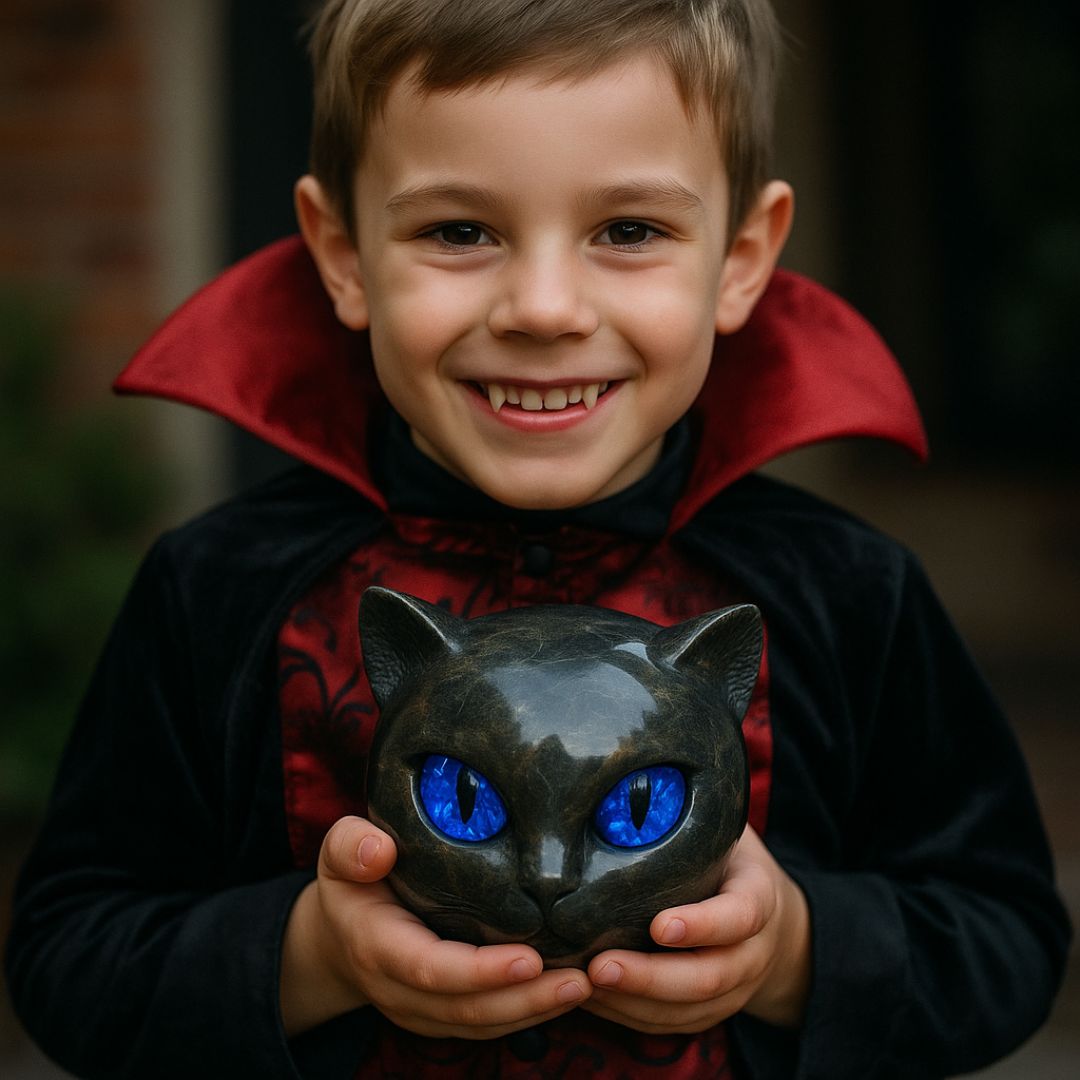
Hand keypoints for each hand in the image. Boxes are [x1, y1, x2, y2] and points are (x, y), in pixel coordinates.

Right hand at [280, 815, 590, 1037]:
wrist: (336, 936)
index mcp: (378, 947)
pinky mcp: (441, 1015)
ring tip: (585, 986)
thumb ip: (351, 846)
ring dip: (535, 1011)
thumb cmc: (349, 881)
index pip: (432, 969)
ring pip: (481, 1024)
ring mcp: (421, 1010)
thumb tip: (378, 850)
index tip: (530, 958)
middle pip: (467, 1008)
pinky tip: (565, 993)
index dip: (481, 971)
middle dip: (526, 999)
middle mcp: (400, 990)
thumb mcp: (339, 853)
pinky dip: (526, 1014)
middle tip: (582, 978)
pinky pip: (486, 1024)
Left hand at [582, 825, 809, 1032]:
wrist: (765, 910)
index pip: (739, 917)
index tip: (659, 925)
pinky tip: (590, 998)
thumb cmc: (728, 856)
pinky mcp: (708, 1011)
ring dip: (633, 1004)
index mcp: (758, 897)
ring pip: (687, 1011)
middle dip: (651, 978)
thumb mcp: (722, 829)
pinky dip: (629, 1017)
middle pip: (709, 977)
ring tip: (582, 984)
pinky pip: (670, 1026)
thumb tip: (626, 780)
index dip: (701, 925)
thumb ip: (690, 818)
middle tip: (600, 966)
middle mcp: (752, 951)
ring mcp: (734, 988)